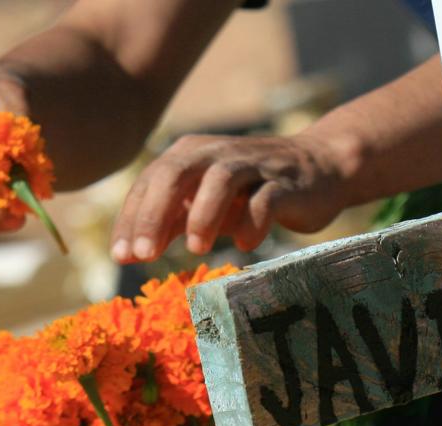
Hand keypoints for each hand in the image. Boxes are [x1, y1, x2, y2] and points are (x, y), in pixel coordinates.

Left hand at [109, 133, 352, 262]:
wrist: (320, 169)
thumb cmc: (253, 191)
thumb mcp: (206, 202)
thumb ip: (173, 218)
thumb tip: (129, 251)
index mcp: (191, 154)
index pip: (150, 183)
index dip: (132, 219)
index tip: (121, 257)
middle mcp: (218, 152)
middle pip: (176, 173)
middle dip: (155, 215)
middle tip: (144, 255)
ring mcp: (254, 165)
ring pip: (221, 180)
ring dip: (203, 214)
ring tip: (196, 249)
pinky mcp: (286, 183)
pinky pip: (267, 199)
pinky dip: (254, 221)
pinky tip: (246, 244)